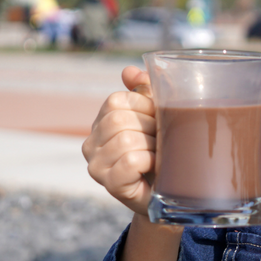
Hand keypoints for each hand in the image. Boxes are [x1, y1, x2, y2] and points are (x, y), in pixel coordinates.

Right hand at [82, 66, 155, 215]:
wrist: (170, 191)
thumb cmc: (163, 151)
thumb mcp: (157, 117)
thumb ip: (144, 91)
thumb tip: (129, 70)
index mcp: (101, 123)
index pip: (116, 100)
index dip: (145, 107)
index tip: (158, 120)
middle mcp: (90, 144)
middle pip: (119, 119)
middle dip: (150, 127)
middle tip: (162, 142)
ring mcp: (96, 166)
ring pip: (126, 140)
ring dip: (153, 146)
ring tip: (159, 156)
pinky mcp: (110, 184)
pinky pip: (131, 161)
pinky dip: (149, 161)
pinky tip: (153, 168)